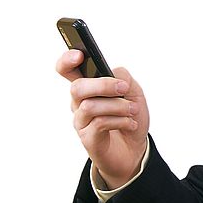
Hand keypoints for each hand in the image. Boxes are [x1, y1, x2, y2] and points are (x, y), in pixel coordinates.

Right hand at [56, 50, 150, 188]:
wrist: (136, 148)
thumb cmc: (130, 116)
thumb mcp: (133, 91)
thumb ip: (122, 77)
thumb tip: (113, 74)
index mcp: (88, 86)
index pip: (67, 69)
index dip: (67, 60)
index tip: (79, 54)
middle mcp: (79, 102)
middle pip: (77, 87)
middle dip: (103, 85)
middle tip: (123, 88)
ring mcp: (81, 121)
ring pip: (90, 106)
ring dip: (117, 106)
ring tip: (132, 110)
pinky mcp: (87, 138)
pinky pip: (99, 124)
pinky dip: (120, 121)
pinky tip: (130, 124)